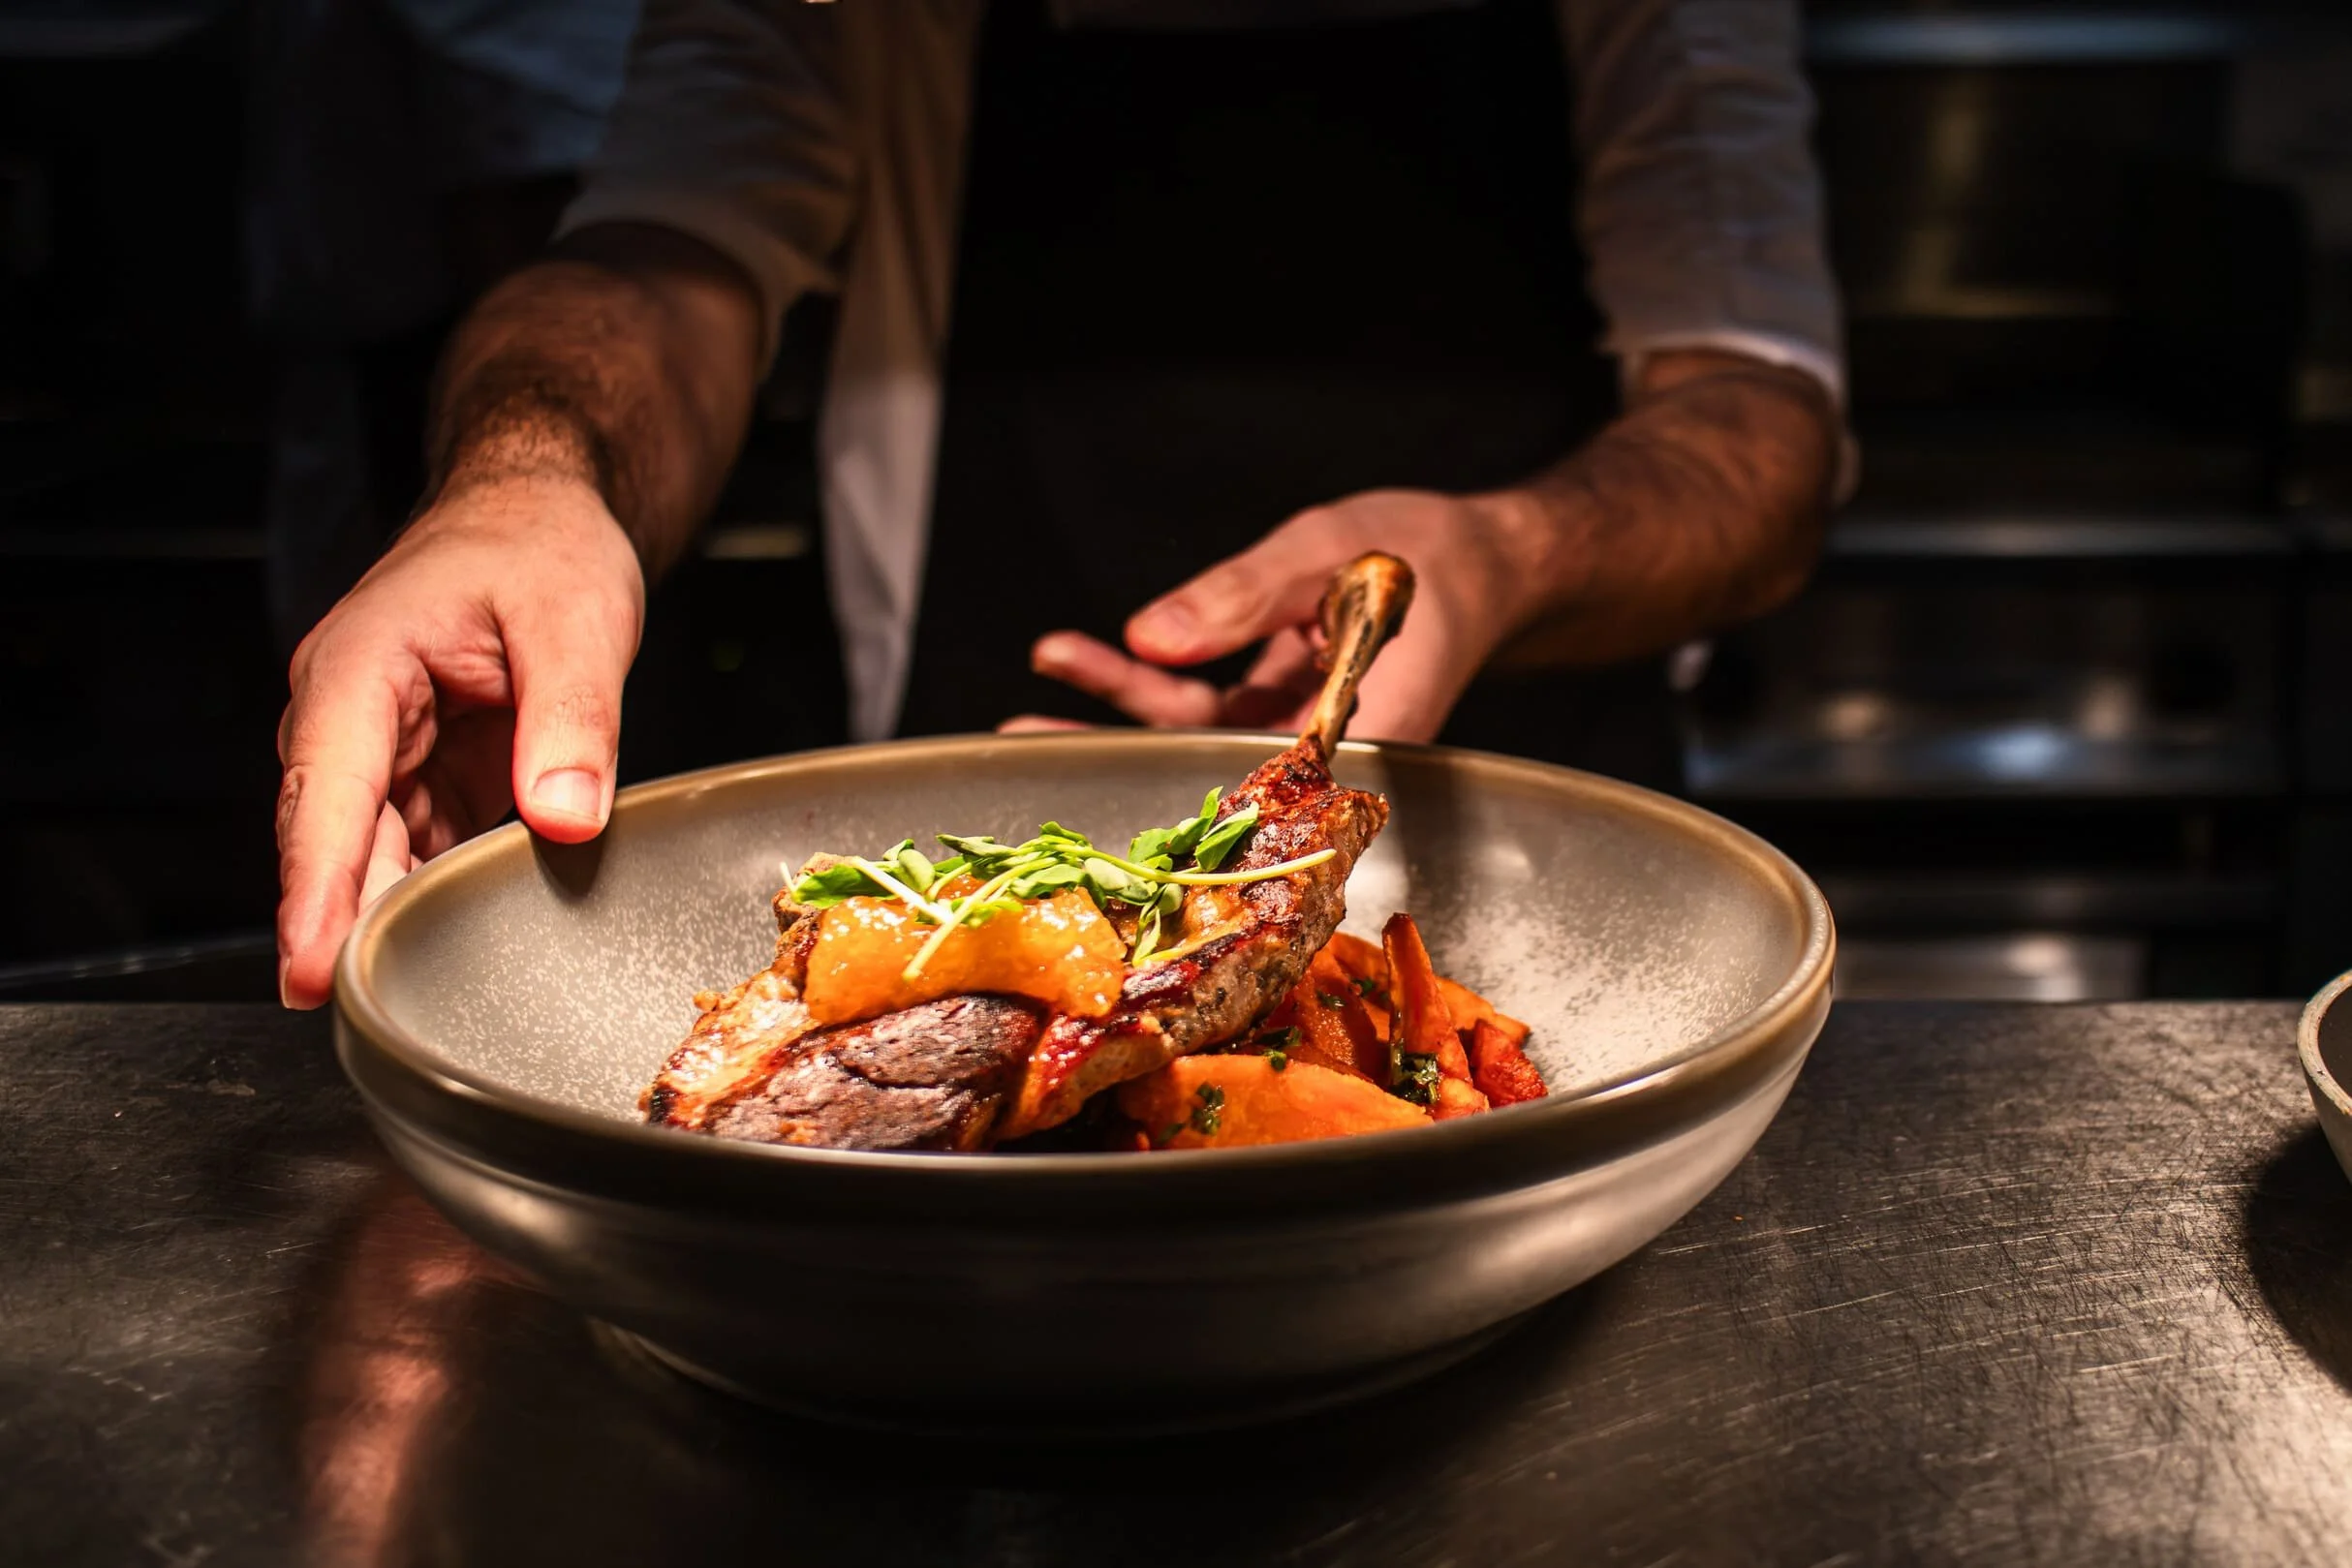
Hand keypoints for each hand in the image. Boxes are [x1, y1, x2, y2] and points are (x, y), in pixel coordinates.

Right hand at [274, 476, 643, 1007]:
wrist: (539, 516)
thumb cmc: (540, 546)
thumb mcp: (576, 619)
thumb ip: (571, 720)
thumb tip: (562, 818)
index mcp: (358, 672)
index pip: (322, 798)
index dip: (315, 893)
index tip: (311, 973)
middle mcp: (347, 720)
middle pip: (335, 845)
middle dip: (348, 929)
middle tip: (380, 1016)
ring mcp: (378, 754)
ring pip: (372, 859)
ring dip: (398, 918)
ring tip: (429, 994)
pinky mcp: (418, 779)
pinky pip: (417, 851)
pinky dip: (439, 892)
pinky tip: (470, 938)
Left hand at [1007, 489, 1539, 742]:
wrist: (1484, 559)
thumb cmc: (1431, 555)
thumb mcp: (1328, 551)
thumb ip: (1242, 593)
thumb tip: (1150, 636)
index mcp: (1360, 732)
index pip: (1256, 782)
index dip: (1171, 791)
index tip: (1098, 788)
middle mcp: (1322, 749)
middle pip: (1203, 770)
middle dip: (1113, 758)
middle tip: (1026, 753)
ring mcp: (1293, 732)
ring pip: (1186, 738)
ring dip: (1109, 713)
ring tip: (1028, 701)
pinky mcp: (1274, 707)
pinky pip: (1195, 702)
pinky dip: (1137, 677)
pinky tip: (1071, 657)